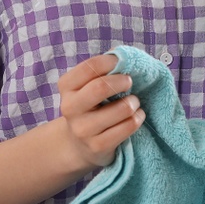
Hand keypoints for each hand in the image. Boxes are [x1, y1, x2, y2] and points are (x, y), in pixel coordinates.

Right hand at [55, 52, 145, 172]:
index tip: (122, 63)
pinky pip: (127, 127)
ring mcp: (83, 129)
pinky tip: (136, 116)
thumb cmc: (90, 107)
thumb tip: (126, 57)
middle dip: (123, 81)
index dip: (111, 61)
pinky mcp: (98, 146)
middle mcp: (70, 108)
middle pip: (100, 87)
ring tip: (134, 102)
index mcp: (66, 86)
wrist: (78, 144)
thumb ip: (101, 72)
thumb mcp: (86, 87)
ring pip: (121, 109)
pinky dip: (138, 118)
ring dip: (134, 102)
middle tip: (129, 82)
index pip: (90, 67)